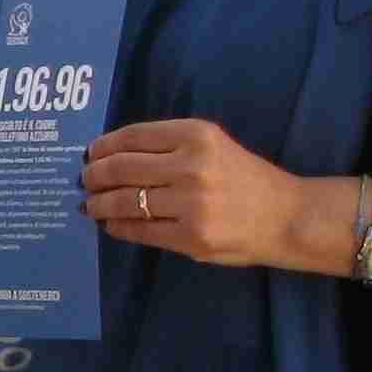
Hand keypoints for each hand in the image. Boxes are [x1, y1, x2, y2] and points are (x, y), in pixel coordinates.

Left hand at [84, 119, 319, 271]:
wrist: (287, 217)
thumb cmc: (245, 178)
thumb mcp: (212, 146)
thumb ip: (168, 147)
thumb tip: (109, 155)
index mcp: (196, 135)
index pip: (132, 136)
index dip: (103, 146)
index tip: (89, 153)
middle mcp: (192, 165)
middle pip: (121, 168)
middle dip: (94, 176)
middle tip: (84, 181)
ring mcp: (191, 203)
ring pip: (124, 201)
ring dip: (99, 204)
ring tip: (91, 205)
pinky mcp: (190, 236)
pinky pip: (139, 230)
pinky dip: (117, 227)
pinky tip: (110, 224)